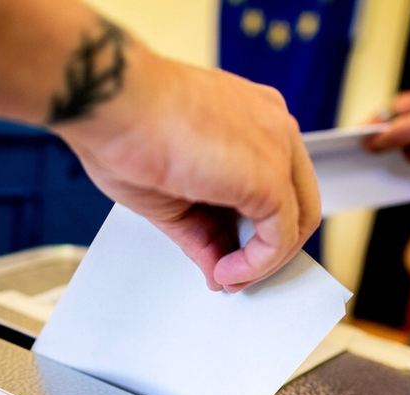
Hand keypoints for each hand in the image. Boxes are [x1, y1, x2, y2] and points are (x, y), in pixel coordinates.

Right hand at [54, 45, 319, 292]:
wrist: (111, 103)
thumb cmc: (125, 129)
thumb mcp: (172, 195)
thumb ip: (204, 233)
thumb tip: (218, 269)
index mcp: (251, 118)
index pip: (275, 182)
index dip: (257, 226)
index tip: (230, 255)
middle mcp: (273, 126)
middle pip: (297, 201)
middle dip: (269, 247)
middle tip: (236, 273)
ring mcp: (277, 148)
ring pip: (297, 220)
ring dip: (264, 261)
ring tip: (228, 277)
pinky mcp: (269, 178)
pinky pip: (280, 237)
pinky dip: (257, 265)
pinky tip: (227, 272)